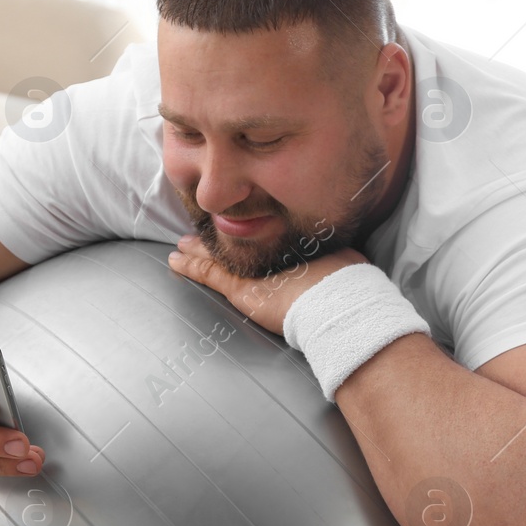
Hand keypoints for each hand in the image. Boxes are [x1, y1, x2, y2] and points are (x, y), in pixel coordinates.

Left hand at [167, 233, 367, 334]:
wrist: (339, 302)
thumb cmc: (344, 285)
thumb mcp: (342, 262)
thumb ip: (336, 259)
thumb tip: (350, 265)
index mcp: (289, 246)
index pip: (259, 238)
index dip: (243, 230)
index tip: (232, 223)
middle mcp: (269, 252)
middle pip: (237, 242)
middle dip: (216, 236)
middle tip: (196, 233)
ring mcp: (254, 270)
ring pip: (219, 255)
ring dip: (198, 250)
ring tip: (182, 245)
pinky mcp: (240, 289)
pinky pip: (209, 273)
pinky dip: (191, 266)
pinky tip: (175, 260)